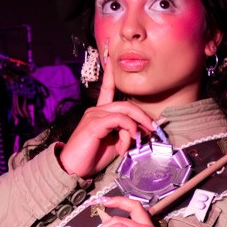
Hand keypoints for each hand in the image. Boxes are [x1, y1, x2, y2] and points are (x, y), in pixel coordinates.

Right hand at [58, 50, 157, 179]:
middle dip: (143, 116)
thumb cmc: (92, 158)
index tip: (111, 56)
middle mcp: (96, 110)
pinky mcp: (95, 123)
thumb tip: (141, 132)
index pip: (107, 88)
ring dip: (139, 124)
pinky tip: (129, 140)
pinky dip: (129, 129)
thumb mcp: (114, 145)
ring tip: (142, 138)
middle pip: (126, 104)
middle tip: (154, 129)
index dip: (111, 73)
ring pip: (125, 110)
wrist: (73, 169)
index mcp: (100, 114)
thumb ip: (126, 135)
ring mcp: (94, 115)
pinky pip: (119, 120)